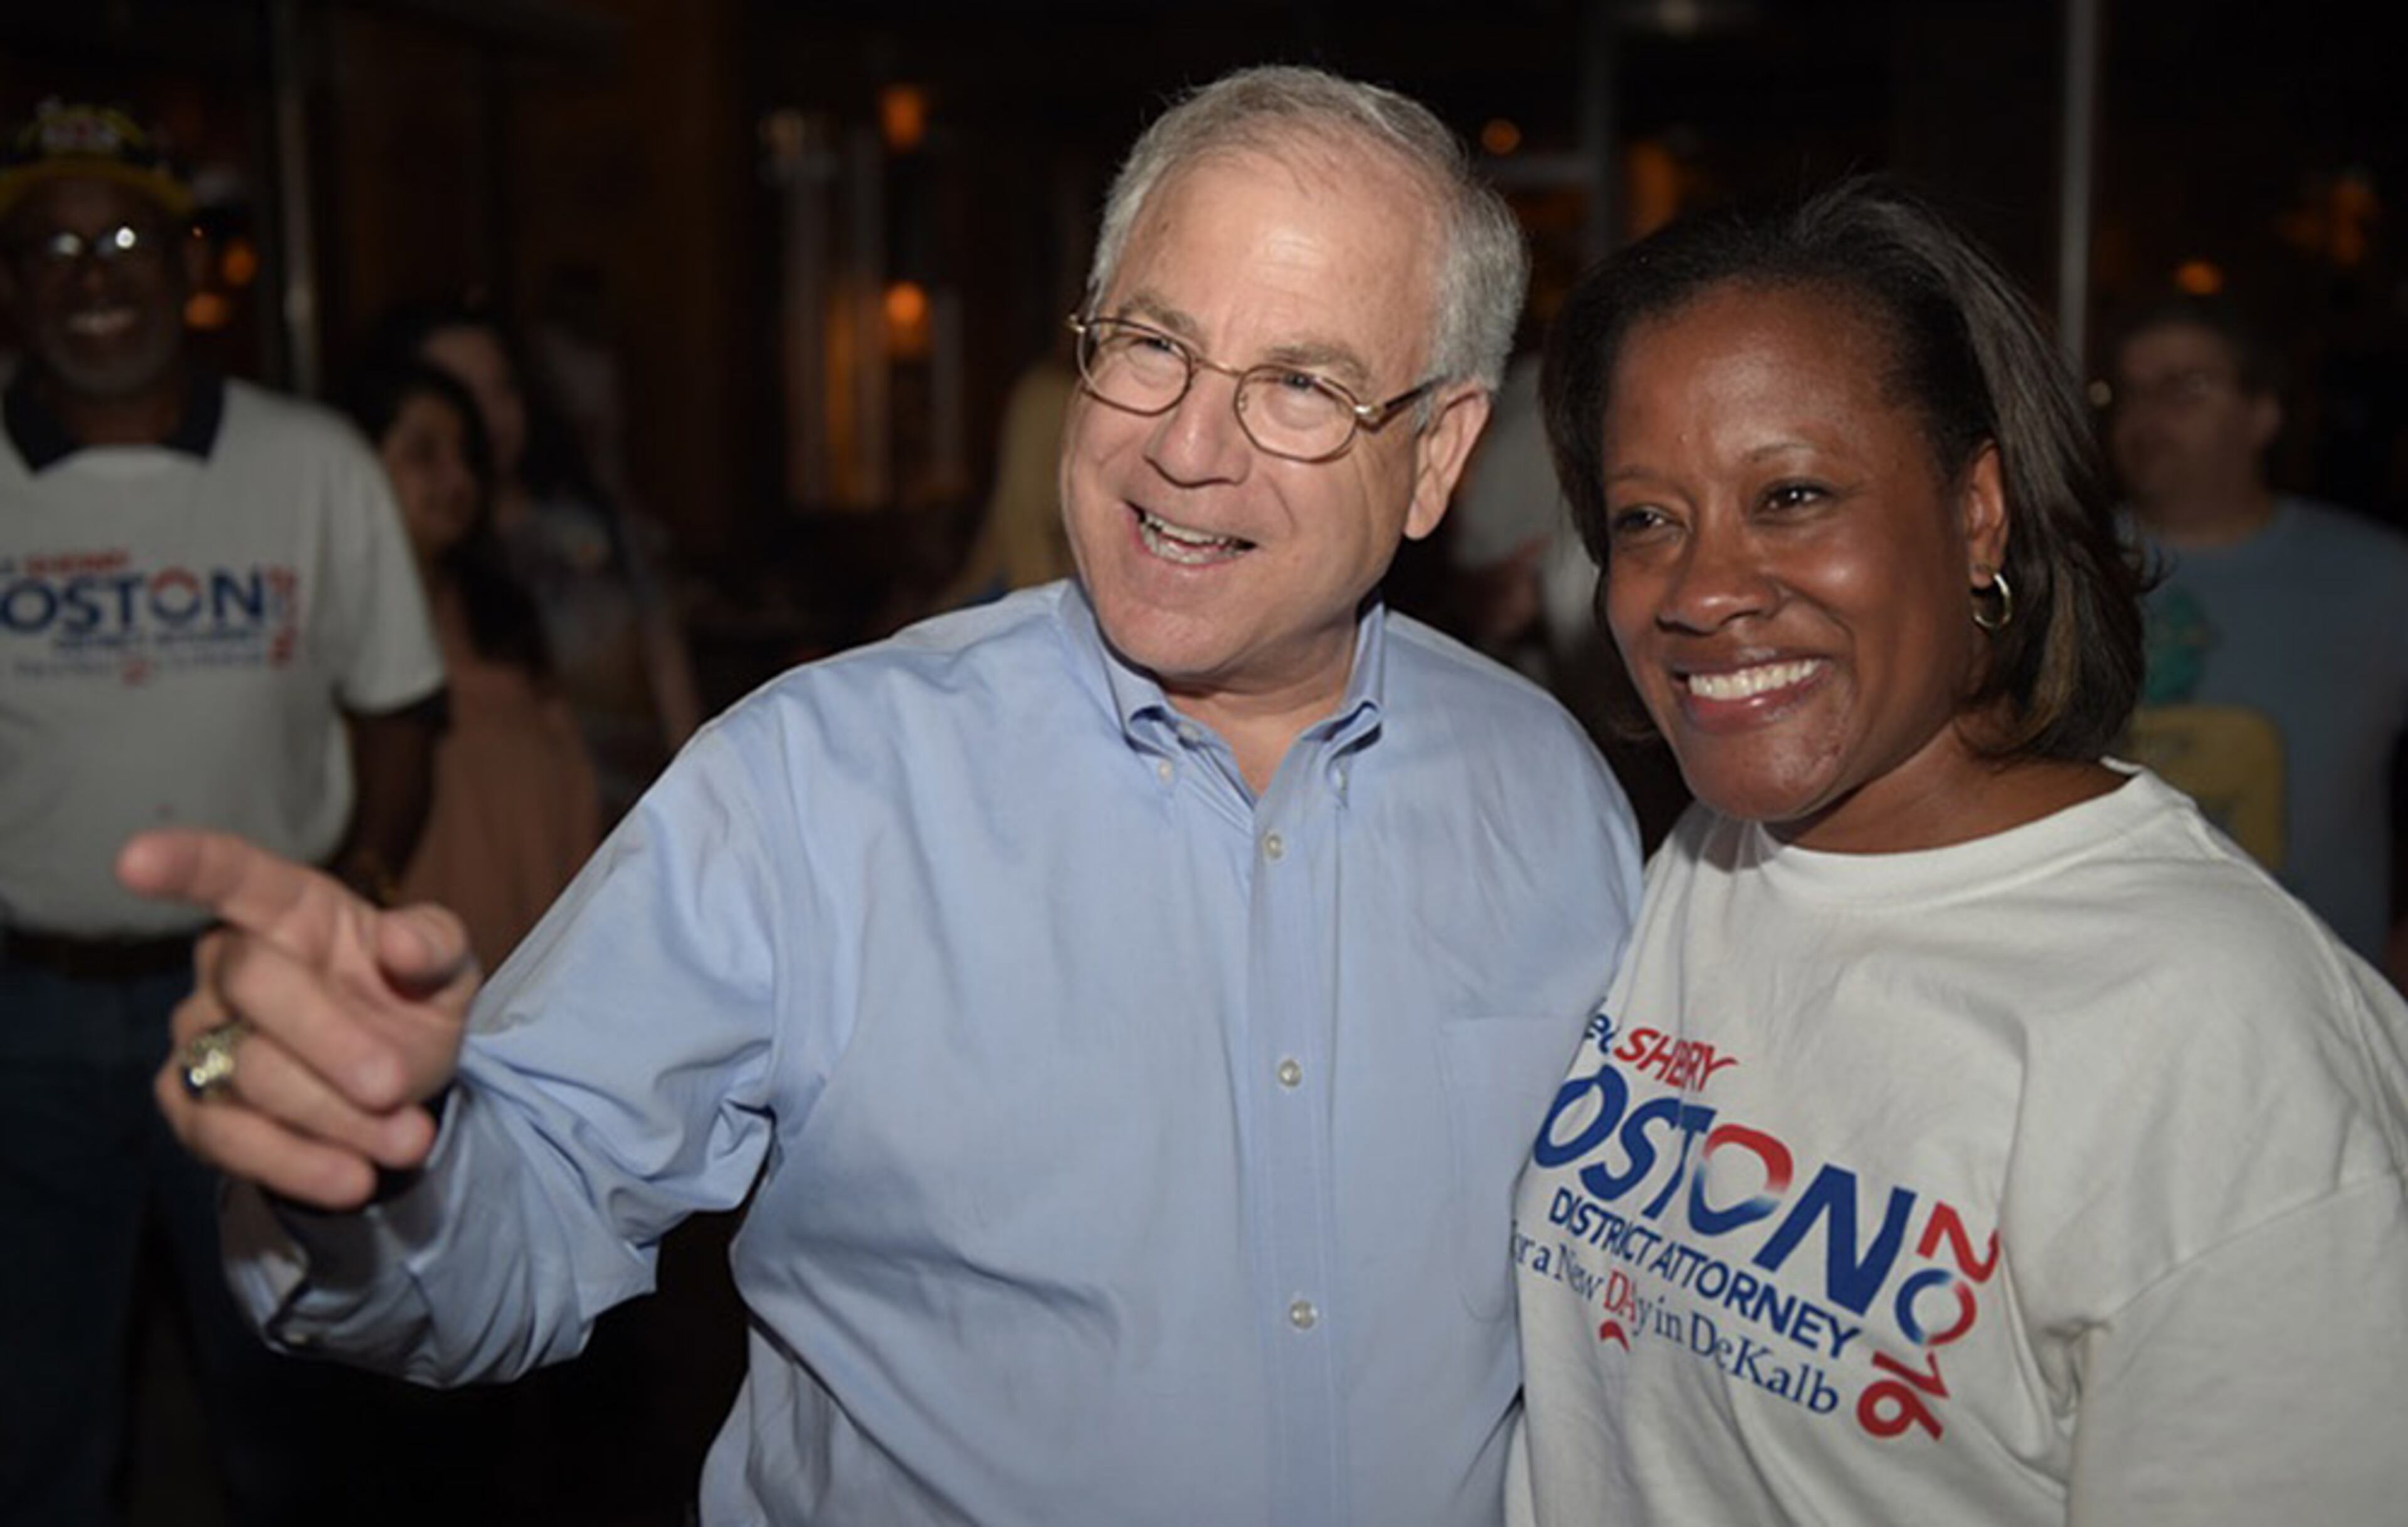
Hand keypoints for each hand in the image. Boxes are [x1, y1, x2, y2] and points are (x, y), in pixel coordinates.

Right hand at [117, 828, 481, 1209]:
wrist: (404, 1083)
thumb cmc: (410, 997)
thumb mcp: (448, 967)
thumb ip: (434, 943)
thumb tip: (400, 940)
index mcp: (287, 910)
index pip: (228, 873)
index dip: (182, 864)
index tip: (133, 861)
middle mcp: (227, 965)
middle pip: (252, 985)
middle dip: (332, 1040)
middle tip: (397, 1083)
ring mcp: (198, 1036)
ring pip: (245, 1072)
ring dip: (333, 1114)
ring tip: (408, 1139)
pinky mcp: (191, 1107)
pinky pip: (223, 1138)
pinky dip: (294, 1163)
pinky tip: (351, 1177)